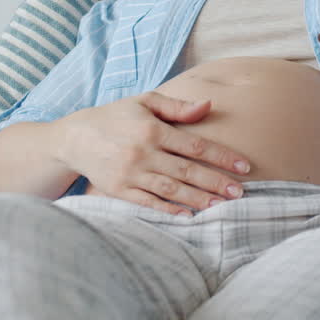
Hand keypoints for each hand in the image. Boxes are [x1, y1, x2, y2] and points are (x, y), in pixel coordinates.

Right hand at [58, 91, 252, 215]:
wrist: (75, 137)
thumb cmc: (116, 117)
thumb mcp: (145, 102)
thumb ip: (177, 107)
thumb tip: (208, 106)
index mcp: (153, 129)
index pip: (195, 145)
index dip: (221, 156)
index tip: (244, 166)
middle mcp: (143, 152)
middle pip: (187, 171)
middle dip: (215, 182)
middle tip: (240, 193)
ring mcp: (131, 173)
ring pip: (171, 189)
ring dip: (198, 199)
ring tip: (221, 206)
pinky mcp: (119, 190)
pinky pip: (148, 203)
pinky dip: (169, 211)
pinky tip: (188, 217)